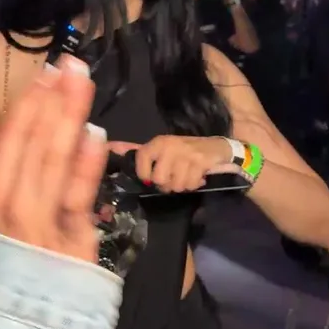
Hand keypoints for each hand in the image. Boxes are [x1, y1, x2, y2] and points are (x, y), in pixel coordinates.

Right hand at [0, 55, 107, 263]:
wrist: (23, 323)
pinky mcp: (71, 243)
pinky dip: (87, 167)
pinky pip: (78, 199)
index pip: (8, 144)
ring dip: (69, 119)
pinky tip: (96, 136)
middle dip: (53, 102)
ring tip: (82, 84)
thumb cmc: (12, 259)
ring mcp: (43, 224)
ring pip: (55, 163)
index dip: (26, 107)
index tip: (43, 75)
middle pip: (34, 146)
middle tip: (70, 64)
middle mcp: (14, 207)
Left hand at [108, 135, 231, 192]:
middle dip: (167, 184)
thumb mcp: (164, 150)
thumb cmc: (185, 151)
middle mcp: (170, 145)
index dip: (145, 175)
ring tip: (187, 177)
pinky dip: (194, 185)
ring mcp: (186, 153)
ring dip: (182, 186)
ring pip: (175, 185)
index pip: (141, 160)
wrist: (216, 147)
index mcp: (158, 142)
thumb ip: (144, 155)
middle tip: (174, 179)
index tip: (151, 178)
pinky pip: (190, 184)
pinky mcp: (200, 162)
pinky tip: (197, 177)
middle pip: (159, 179)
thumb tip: (112, 149)